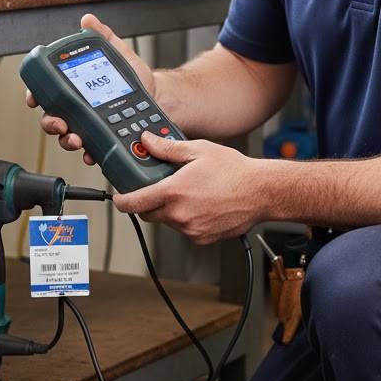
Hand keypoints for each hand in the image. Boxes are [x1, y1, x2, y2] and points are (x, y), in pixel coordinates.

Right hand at [24, 13, 155, 166]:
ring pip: (67, 136)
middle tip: (59, 123)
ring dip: (66, 140)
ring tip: (76, 138)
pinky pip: (90, 148)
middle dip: (51, 123)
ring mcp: (89, 124)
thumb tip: (88, 20)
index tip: (34, 99)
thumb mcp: (119, 53)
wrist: (161, 97)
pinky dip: (88, 152)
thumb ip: (103, 37)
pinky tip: (91, 151)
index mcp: (76, 87)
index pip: (48, 91)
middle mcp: (78, 108)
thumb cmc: (136, 77)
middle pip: (52, 117)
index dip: (36, 95)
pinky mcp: (103, 138)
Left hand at [112, 131, 264, 244]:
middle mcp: (180, 214)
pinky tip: (201, 204)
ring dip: (170, 210)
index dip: (122, 201)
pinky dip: (186, 219)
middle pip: (149, 213)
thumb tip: (148, 141)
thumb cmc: (234, 171)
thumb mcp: (198, 150)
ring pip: (167, 222)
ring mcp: (191, 229)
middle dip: (149, 202)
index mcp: (174, 192)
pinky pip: (185, 229)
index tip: (119, 198)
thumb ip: (168, 148)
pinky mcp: (202, 238)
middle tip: (159, 188)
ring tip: (190, 193)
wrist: (261, 192)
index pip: (135, 202)